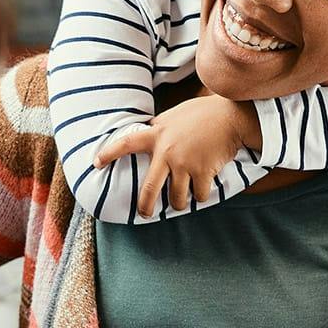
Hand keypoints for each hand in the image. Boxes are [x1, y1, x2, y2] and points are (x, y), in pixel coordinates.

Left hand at [92, 97, 253, 217]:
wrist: (232, 117)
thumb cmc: (202, 113)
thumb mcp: (174, 115)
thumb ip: (159, 127)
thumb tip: (147, 130)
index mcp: (156, 135)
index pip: (125, 144)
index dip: (108, 154)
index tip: (96, 163)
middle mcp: (166, 152)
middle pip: (149, 190)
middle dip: (145, 207)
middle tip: (144, 214)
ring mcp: (184, 164)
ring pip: (176, 199)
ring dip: (180, 203)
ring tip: (181, 201)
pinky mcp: (203, 172)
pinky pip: (199, 196)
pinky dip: (202, 195)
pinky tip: (204, 188)